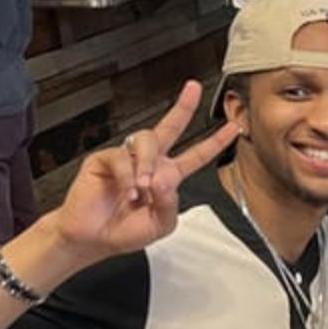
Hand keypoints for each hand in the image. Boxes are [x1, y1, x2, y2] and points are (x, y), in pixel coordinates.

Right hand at [52, 81, 238, 265]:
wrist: (94, 239)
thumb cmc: (126, 231)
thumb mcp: (161, 224)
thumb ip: (170, 203)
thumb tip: (164, 179)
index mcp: (168, 176)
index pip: (196, 154)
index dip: (215, 142)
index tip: (233, 128)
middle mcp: (149, 162)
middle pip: (170, 127)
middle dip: (183, 106)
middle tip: (193, 89)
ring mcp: (127, 158)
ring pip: (147, 141)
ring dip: (148, 164)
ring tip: (144, 187)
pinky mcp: (105, 160)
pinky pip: (122, 158)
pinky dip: (128, 177)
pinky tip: (129, 192)